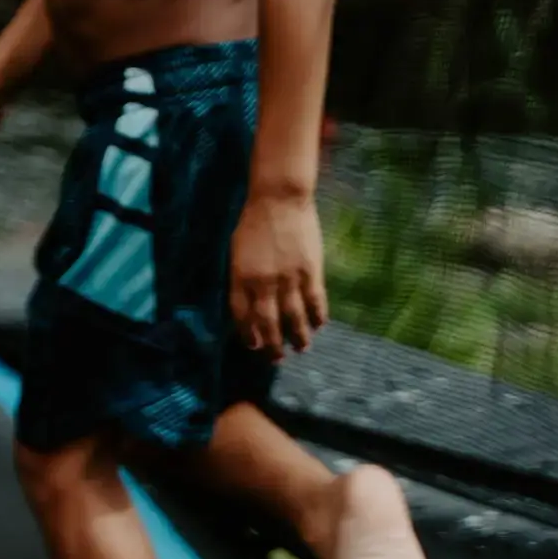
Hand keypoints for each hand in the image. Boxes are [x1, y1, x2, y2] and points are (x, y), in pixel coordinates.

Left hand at [230, 190, 328, 360]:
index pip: (242, 315)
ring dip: (298, 336)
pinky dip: (318, 315)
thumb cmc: (254, 223)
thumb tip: (248, 301)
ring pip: (294, 317)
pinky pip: (315, 300)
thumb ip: (242, 277)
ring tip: (302, 348)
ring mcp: (288, 278)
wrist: (279, 200)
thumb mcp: (237, 251)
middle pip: (268, 323)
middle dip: (272, 345)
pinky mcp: (310, 271)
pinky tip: (320, 325)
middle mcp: (263, 283)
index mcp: (241, 277)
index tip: (254, 346)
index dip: (248, 334)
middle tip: (277, 359)